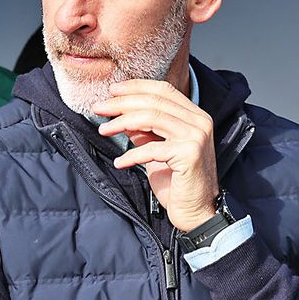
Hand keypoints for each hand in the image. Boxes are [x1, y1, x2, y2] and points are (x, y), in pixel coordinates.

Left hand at [94, 79, 218, 231]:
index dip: (135, 87)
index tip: (111, 91)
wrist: (197, 212)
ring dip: (122, 122)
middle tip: (98, 108)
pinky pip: (152, 148)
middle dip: (121, 103)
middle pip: (155, 100)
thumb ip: (144, 130)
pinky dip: (131, 155)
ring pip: (152, 117)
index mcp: (195, 115)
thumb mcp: (156, 150)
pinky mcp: (190, 154)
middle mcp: (200, 121)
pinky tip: (119, 162)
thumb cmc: (176, 183)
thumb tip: (122, 113)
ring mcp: (197, 136)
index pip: (163, 89)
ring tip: (103, 131)